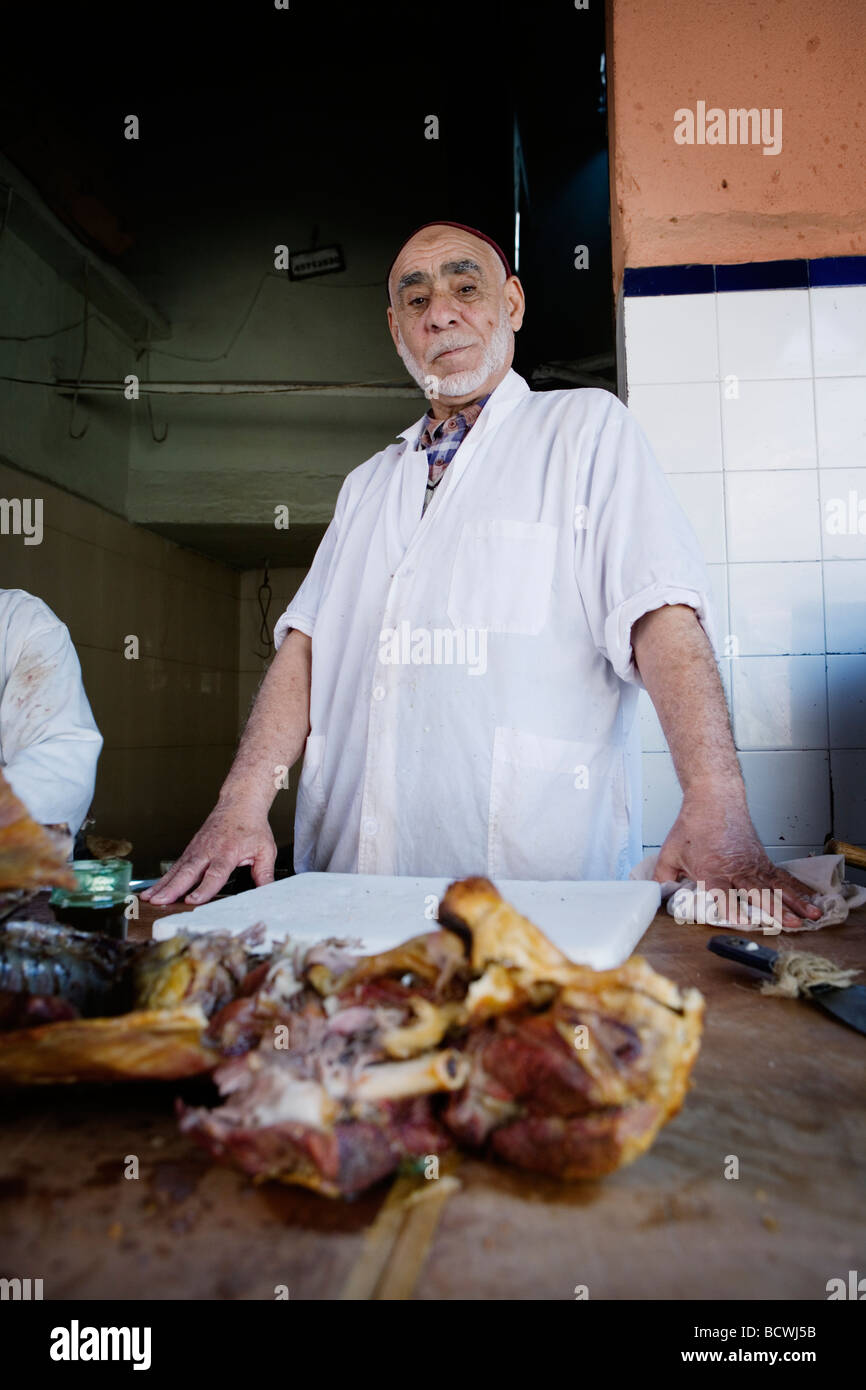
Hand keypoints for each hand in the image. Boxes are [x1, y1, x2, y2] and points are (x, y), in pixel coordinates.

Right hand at [140, 798, 276, 905]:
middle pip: (189, 871)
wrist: (239, 803)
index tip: (193, 900)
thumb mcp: (265, 850)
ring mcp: (196, 850)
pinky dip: (162, 880)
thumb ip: (265, 874)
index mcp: (227, 851)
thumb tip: (268, 894)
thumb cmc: (252, 827)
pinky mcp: (190, 851)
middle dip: (173, 888)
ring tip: (148, 899)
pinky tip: (151, 891)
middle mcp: (208, 850)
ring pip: (177, 869)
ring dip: (162, 885)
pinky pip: (174, 867)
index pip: (215, 873)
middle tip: (160, 902)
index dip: (204, 888)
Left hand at [655, 794, 822, 930]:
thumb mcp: (669, 852)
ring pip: (776, 887)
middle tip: (787, 926)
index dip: (731, 909)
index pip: (722, 894)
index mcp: (711, 869)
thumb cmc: (693, 825)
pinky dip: (797, 890)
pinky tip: (809, 901)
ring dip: (794, 904)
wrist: (714, 798)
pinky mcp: (762, 860)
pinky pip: (783, 877)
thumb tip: (658, 897)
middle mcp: (736, 868)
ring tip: (809, 918)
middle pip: (758, 893)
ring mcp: (753, 864)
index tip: (742, 922)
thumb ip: (663, 878)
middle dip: (774, 911)